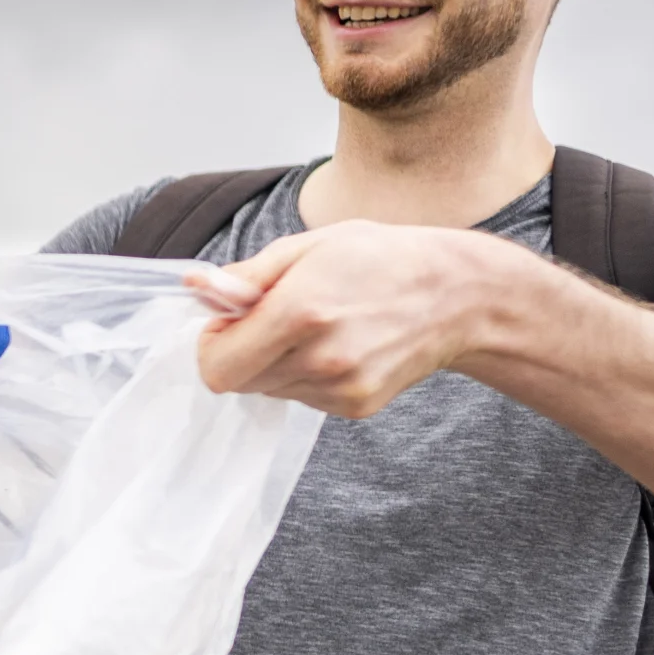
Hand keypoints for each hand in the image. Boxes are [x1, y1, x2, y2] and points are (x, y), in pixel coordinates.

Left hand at [182, 222, 519, 417]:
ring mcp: (340, 389)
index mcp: (300, 311)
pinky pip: (302, 398)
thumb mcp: (309, 247)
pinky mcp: (356, 407)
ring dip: (275, 362)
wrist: (457, 296)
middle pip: (239, 380)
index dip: (212, 343)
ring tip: (317, 327)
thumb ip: (247, 275)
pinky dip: (305, 375)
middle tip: (273, 318)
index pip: (216, 365)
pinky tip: (339, 345)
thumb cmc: (381, 259)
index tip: (229, 320)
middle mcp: (319, 358)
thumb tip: (196, 287)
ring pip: (269, 389)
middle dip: (241, 350)